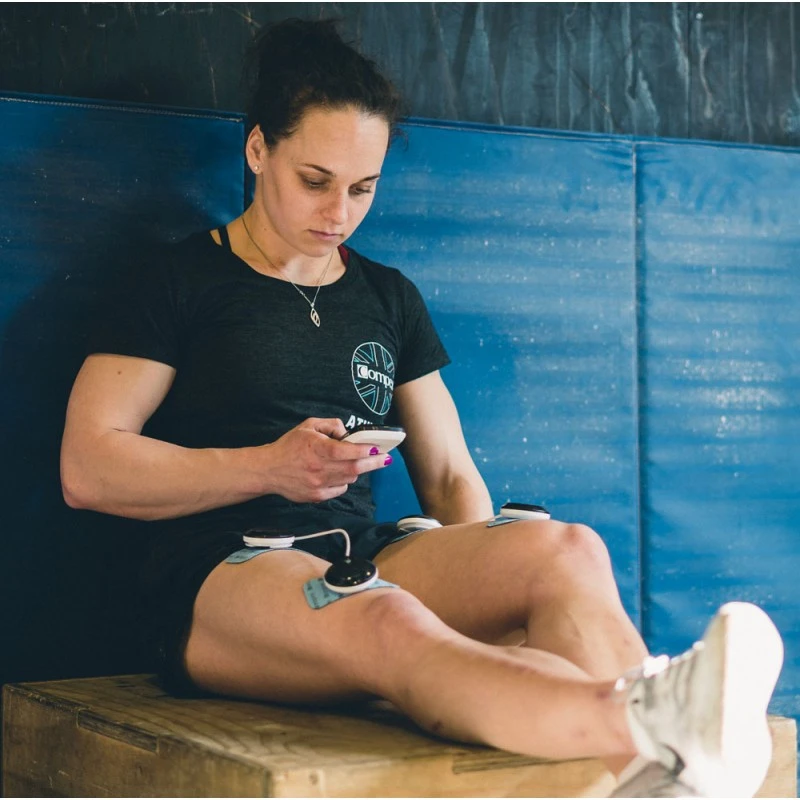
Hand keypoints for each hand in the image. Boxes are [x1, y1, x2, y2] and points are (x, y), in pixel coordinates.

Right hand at [257, 417, 390, 502]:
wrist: (268, 470)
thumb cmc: (289, 446)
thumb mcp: (308, 426)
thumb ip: (331, 425)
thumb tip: (348, 433)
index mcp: (316, 448)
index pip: (346, 451)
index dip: (364, 450)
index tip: (377, 448)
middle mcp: (318, 468)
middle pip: (354, 468)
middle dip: (374, 463)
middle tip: (386, 459)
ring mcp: (318, 484)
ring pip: (350, 478)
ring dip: (358, 470)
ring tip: (359, 462)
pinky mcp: (316, 496)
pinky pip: (340, 489)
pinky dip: (345, 480)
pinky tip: (338, 473)